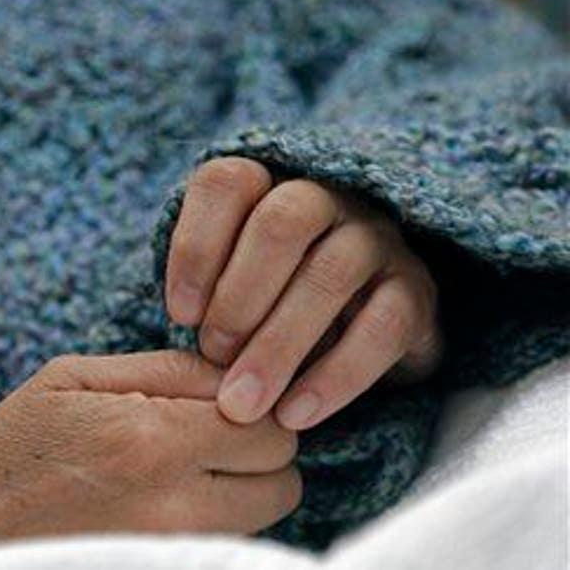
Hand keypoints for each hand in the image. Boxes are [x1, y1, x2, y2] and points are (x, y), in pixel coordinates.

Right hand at [0, 351, 299, 568]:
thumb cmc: (18, 442)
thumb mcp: (78, 376)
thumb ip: (167, 369)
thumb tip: (239, 370)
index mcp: (153, 441)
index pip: (269, 426)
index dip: (253, 407)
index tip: (222, 402)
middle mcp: (176, 506)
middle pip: (283, 481)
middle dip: (258, 453)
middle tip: (210, 436)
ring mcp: (172, 550)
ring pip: (264, 520)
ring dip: (242, 490)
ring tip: (185, 469)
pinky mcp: (165, 568)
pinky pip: (228, 545)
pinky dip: (217, 521)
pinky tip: (172, 499)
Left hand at [164, 157, 441, 429]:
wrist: (351, 339)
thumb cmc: (264, 309)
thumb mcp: (223, 295)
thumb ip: (201, 297)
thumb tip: (184, 328)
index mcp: (267, 187)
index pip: (228, 184)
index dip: (197, 247)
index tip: (180, 314)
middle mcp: (326, 200)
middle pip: (283, 222)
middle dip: (239, 296)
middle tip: (214, 355)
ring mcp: (377, 239)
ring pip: (333, 272)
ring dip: (280, 342)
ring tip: (245, 400)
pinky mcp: (416, 291)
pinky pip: (384, 327)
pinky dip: (336, 376)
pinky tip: (296, 413)